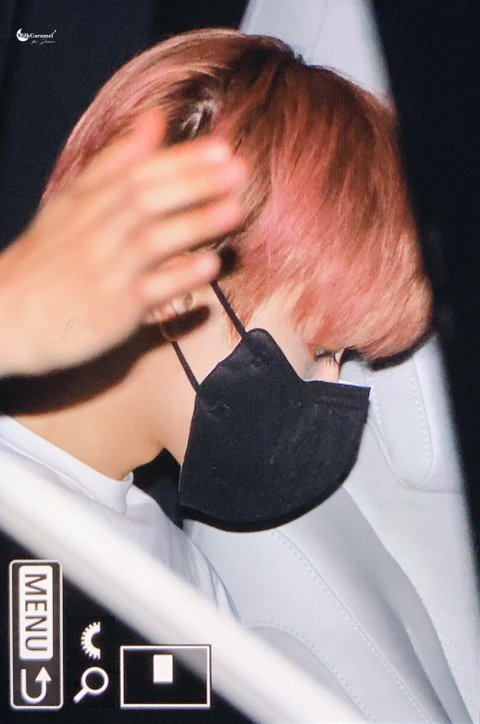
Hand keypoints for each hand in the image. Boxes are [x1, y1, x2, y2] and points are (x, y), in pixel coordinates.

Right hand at [0, 110, 245, 375]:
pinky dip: (178, 278)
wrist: (7, 315)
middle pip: (145, 199)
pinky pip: (149, 292)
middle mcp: (96, 232)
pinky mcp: (112, 310)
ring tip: (233, 210)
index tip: (220, 149)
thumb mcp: (73, 202)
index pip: (136, 172)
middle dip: (193, 183)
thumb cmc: (47, 260)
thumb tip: (155, 121)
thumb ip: (115, 161)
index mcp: (87, 204)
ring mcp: (105, 270)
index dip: (180, 160)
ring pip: (151, 241)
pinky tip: (209, 267)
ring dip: (193, 224)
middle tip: (237, 170)